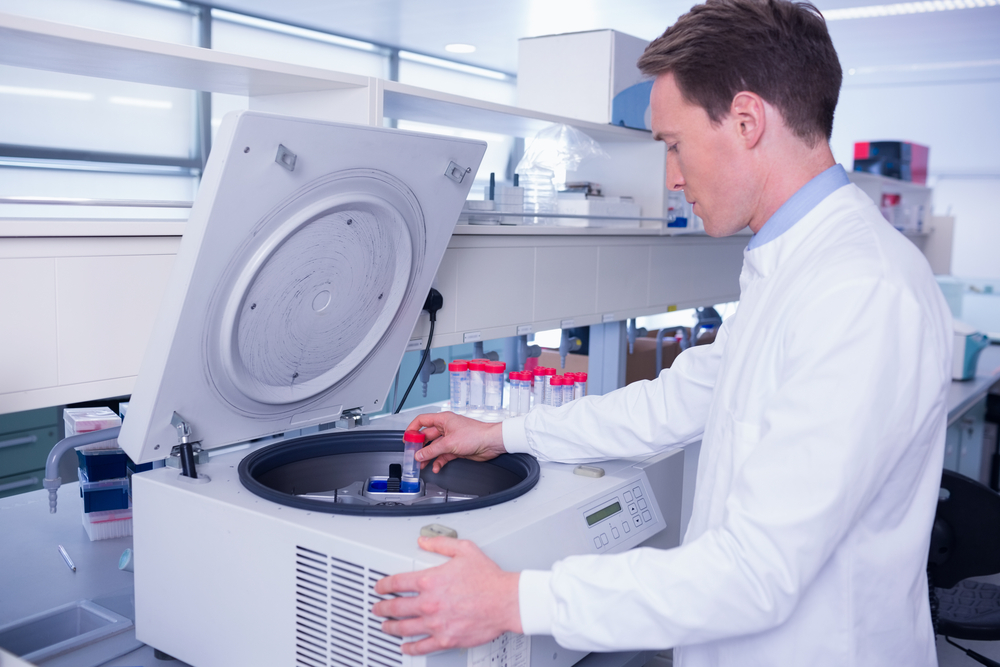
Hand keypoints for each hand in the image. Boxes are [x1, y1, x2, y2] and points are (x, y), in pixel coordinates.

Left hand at [372, 536, 521, 654]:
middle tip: (377, 608)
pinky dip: (410, 647)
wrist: (506, 601)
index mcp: (430, 581)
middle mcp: (429, 603)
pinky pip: (421, 646)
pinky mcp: (446, 639)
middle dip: (382, 608)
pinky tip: (405, 646)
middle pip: (396, 607)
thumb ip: (441, 544)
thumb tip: (424, 541)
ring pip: (404, 628)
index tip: (379, 587)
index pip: (397, 583)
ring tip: (385, 626)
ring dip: (391, 627)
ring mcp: (436, 623)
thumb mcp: (465, 550)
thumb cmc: (489, 579)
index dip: (383, 585)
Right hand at [405, 412, 505, 472]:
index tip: (407, 438)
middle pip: (427, 436)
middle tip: (413, 455)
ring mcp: (451, 439)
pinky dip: (438, 461)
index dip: (412, 429)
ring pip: (434, 448)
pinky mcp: (456, 449)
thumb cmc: (476, 434)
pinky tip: (436, 467)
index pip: (422, 421)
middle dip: (419, 446)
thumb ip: (432, 450)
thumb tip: (420, 454)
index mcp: (443, 420)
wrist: (491, 443)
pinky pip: (443, 455)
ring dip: (428, 456)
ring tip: (422, 464)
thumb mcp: (449, 443)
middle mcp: (446, 428)